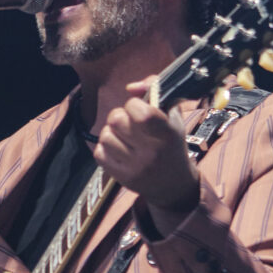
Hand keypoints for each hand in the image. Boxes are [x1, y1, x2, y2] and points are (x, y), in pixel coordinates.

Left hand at [93, 78, 199, 233]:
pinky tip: (118, 149)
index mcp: (167, 134)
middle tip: (130, 123)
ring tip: (124, 137)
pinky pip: (99, 153)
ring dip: (112, 132)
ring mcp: (135, 167)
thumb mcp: (172, 115)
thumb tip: (130, 88)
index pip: (140, 112)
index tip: (140, 109)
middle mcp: (151, 152)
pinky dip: (106, 148)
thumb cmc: (171, 143)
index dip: (134, 104)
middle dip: (120, 116)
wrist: (173, 184)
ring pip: (106, 136)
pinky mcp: (122, 178)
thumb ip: (155, 90)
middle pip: (116, 120)